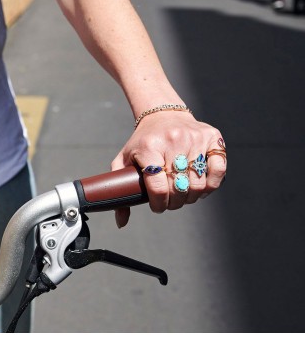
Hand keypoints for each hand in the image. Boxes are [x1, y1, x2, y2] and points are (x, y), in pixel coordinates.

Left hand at [111, 111, 225, 227]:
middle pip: (179, 188)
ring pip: (199, 183)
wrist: (163, 115)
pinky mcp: (212, 137)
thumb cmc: (143, 142)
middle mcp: (173, 140)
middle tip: (170, 203)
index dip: (158, 204)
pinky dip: (212, 184)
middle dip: (174, 203)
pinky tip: (202, 187)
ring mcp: (194, 137)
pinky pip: (218, 169)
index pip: (157, 186)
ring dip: (191, 197)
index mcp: (149, 146)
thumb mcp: (124, 160)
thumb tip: (121, 222)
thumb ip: (118, 189)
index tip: (157, 207)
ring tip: (183, 195)